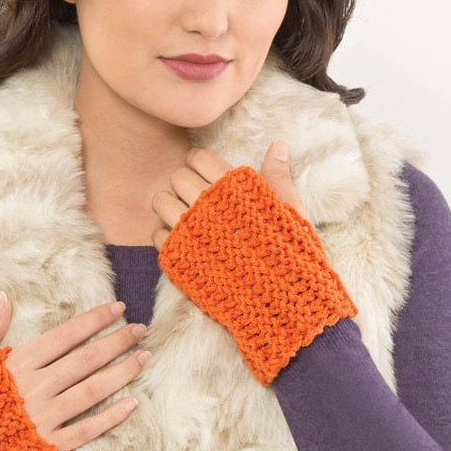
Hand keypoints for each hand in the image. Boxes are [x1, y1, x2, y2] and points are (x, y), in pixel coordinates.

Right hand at [0, 294, 149, 450]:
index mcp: (16, 366)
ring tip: (143, 358)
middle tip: (141, 329)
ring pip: (93, 391)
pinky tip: (131, 403)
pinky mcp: (49, 448)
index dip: (94, 321)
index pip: (64, 336)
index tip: (117, 309)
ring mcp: (45, 420)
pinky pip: (88, 430)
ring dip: (122, 373)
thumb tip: (3, 298)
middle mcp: (35, 390)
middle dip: (117, 341)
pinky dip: (111, 416)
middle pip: (86, 360)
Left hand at [150, 140, 356, 385]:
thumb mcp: (293, 213)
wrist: (280, 305)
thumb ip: (278, 177)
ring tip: (186, 220)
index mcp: (233, 189)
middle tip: (197, 201)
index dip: (200, 165)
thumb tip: (277, 145)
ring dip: (170, 208)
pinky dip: (166, 237)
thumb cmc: (291, 257)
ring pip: (160, 203)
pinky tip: (184, 244)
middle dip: (184, 185)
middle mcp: (207, 206)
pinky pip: (157, 236)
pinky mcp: (179, 259)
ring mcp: (189, 233)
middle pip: (176, 177)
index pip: (198, 158)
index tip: (208, 179)